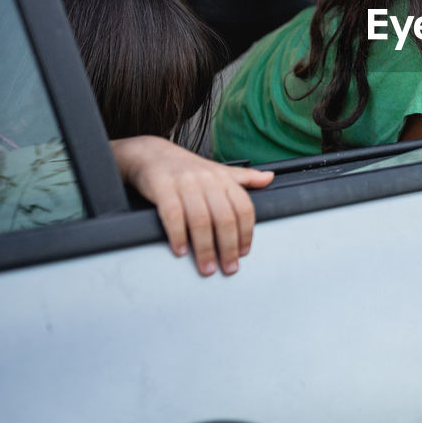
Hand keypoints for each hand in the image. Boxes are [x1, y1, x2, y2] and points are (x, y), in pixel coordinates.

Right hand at [110, 136, 274, 275]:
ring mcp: (185, 183)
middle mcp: (207, 180)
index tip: (243, 253)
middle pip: (224, 217)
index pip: (243, 208)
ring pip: (201, 220)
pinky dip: (178, 235)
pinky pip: (173, 215)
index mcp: (224, 178)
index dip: (246, 233)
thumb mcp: (219, 170)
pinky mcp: (163, 188)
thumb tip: (270, 178)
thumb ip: (245, 177)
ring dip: (205, 248)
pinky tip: (181, 251)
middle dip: (228, 247)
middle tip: (228, 268)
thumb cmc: (187, 168)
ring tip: (206, 267)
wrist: (151, 154)